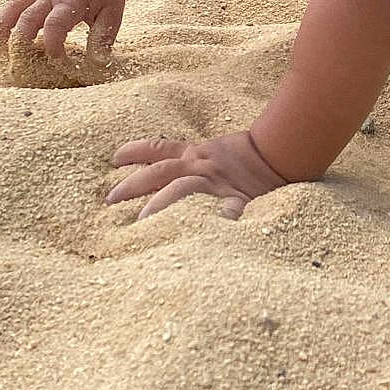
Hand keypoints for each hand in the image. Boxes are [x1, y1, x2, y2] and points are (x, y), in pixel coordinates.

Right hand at [0, 0, 125, 61]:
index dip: (52, 45)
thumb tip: (98, 63)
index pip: (55, 24)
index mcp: (71, 2)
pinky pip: (12, 7)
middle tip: (20, 69)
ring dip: (3, 34)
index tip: (57, 62)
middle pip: (27, 20)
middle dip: (21, 45)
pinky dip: (3, 23)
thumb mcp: (112, 14)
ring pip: (13, 11)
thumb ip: (103, 38)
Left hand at [106, 129, 287, 219]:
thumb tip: (158, 169)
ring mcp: (216, 184)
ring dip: (159, 204)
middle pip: (160, 172)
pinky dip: (212, 225)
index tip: (113, 159)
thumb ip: (189, 158)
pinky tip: (199, 240)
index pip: (158, 149)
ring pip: (182, 189)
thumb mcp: (212, 150)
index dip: (134, 152)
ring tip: (140, 223)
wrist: (279, 152)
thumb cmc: (245, 155)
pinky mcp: (236, 200)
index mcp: (194, 155)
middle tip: (110, 199)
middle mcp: (200, 167)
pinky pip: (224, 213)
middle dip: (133, 184)